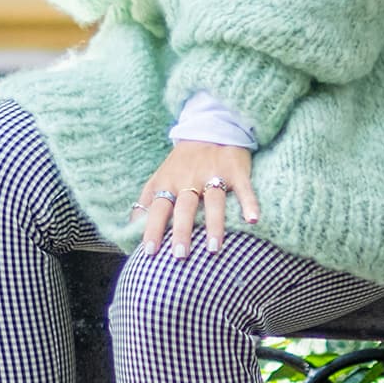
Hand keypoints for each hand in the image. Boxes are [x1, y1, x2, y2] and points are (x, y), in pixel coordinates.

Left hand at [130, 142, 260, 258]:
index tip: (150, 252)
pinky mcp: (236, 170)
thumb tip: (131, 227)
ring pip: (213, 201)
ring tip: (212, 249)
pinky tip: (253, 220)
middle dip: (182, 231)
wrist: (211, 126)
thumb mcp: (160, 177)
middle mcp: (189, 179)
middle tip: (180, 255)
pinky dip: (249, 203)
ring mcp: (213, 174)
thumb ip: (146, 201)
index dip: (153, 228)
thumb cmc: (183, 162)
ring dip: (213, 225)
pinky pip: (244, 189)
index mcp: (169, 182)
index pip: (158, 208)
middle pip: (184, 207)